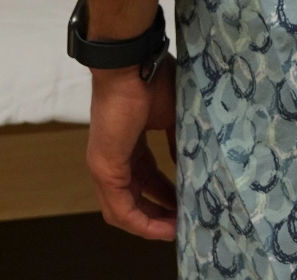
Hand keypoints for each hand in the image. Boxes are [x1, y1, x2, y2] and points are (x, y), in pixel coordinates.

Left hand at [86, 58, 178, 240]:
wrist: (131, 66)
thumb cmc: (151, 80)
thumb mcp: (173, 115)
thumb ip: (178, 141)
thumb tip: (191, 162)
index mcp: (128, 145)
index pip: (145, 180)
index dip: (166, 195)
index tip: (188, 203)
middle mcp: (112, 160)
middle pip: (133, 200)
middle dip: (159, 215)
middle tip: (185, 223)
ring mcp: (105, 167)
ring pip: (123, 210)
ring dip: (150, 224)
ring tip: (177, 231)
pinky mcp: (105, 169)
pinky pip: (121, 208)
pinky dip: (141, 221)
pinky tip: (163, 228)